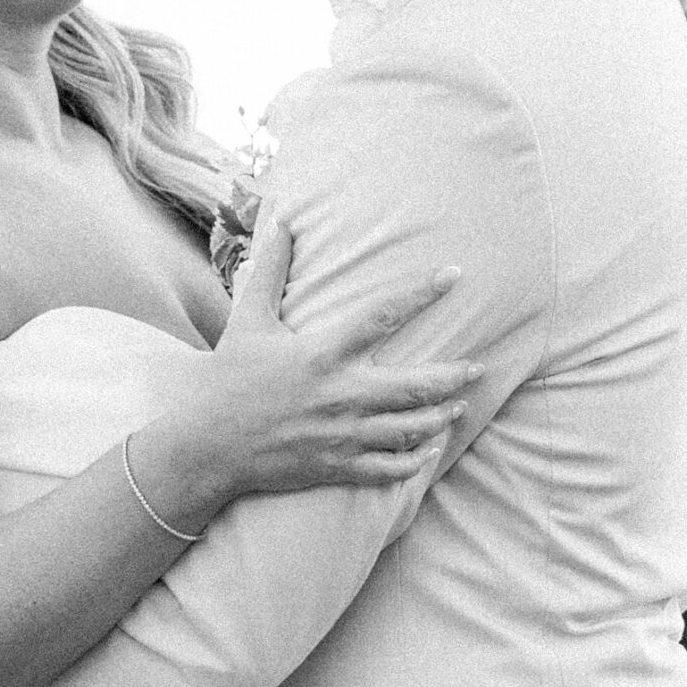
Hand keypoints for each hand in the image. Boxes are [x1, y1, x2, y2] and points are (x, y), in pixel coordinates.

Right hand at [173, 215, 479, 499]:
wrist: (207, 445)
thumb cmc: (230, 377)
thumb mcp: (248, 318)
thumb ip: (271, 268)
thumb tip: (280, 218)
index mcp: (323, 353)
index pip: (383, 315)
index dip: (422, 292)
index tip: (454, 275)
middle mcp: (340, 394)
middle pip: (417, 386)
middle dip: (454, 377)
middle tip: (478, 367)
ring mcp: (342, 435)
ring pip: (411, 430)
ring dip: (442, 418)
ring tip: (458, 405)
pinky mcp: (337, 467)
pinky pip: (390, 469)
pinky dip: (415, 460)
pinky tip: (429, 448)